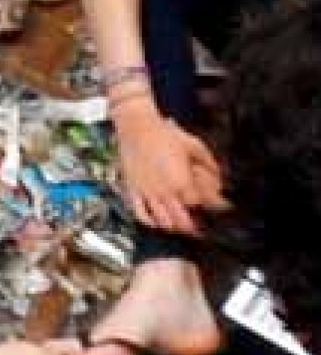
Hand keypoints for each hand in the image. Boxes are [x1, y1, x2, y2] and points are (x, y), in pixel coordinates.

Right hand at [114, 104, 226, 232]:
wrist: (136, 125)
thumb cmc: (163, 134)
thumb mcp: (193, 144)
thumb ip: (210, 162)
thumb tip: (220, 175)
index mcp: (181, 181)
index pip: (200, 205)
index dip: (210, 208)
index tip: (217, 209)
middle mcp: (165, 191)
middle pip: (183, 221)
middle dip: (194, 227)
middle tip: (200, 228)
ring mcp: (148, 192)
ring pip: (163, 221)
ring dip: (174, 227)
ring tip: (181, 227)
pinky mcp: (133, 189)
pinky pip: (141, 213)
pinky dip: (150, 222)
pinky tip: (157, 222)